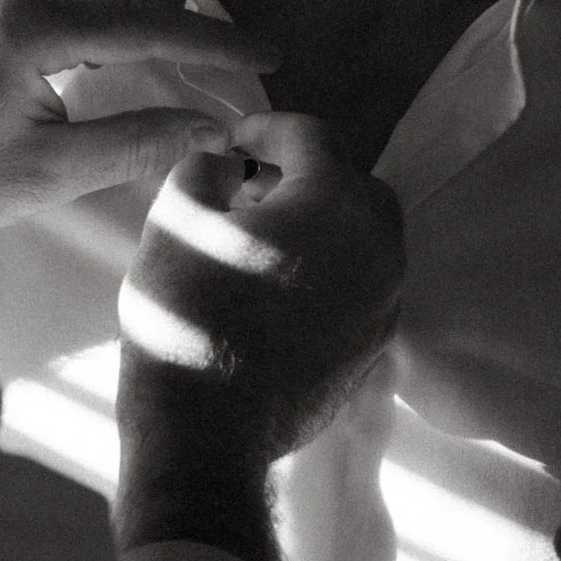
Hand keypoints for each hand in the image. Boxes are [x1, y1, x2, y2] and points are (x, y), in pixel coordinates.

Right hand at [114, 116, 402, 558]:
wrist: (209, 432)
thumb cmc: (187, 316)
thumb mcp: (175, 220)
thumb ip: (204, 169)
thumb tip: (228, 164)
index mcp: (336, 200)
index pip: (310, 135)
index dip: (265, 128)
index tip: (232, 144)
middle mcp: (380, 245)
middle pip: (352, 183)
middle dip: (305, 175)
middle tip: (249, 190)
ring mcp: (386, 300)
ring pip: (364, 237)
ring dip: (320, 225)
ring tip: (261, 242)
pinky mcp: (376, 344)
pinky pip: (362, 285)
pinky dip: (329, 272)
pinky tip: (278, 291)